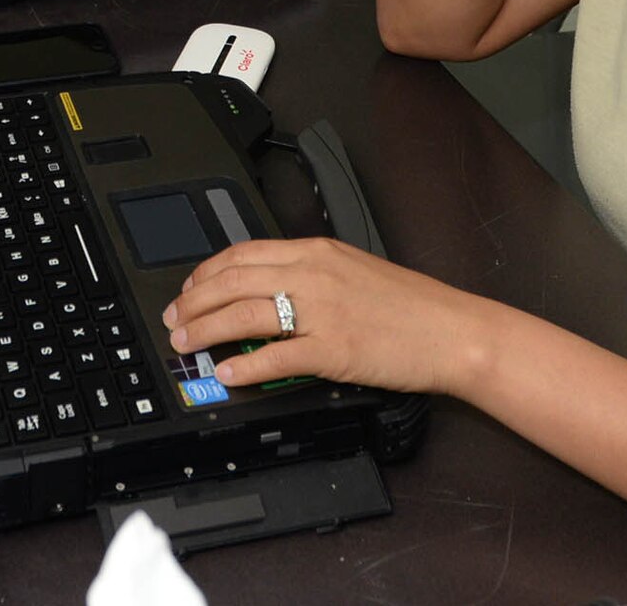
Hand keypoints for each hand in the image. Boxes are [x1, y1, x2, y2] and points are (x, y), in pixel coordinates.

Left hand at [162, 237, 467, 396]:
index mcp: (317, 251)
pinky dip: (246, 366)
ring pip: (245, 314)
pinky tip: (229, 373)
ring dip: (207, 330)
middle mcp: (314, 275)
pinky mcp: (333, 350)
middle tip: (175, 319)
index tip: (189, 287)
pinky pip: (277, 357)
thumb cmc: (412, 305)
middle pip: (234, 282)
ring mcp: (322, 312)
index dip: (207, 272)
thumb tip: (270, 289)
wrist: (452, 331)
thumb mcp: (354, 269)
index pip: (244, 254)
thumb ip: (311, 274)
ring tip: (187, 344)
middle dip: (194, 301)